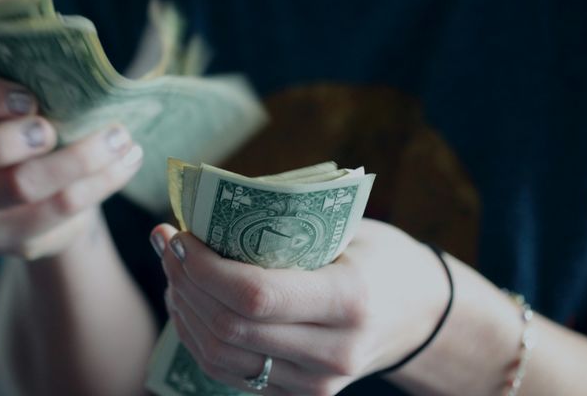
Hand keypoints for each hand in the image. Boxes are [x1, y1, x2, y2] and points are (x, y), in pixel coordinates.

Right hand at [0, 69, 143, 258]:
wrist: (35, 190)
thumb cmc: (26, 124)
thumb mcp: (20, 97)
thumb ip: (33, 80)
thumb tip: (86, 70)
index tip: (30, 97)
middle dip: (9, 141)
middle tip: (53, 130)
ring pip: (18, 188)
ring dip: (78, 160)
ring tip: (120, 139)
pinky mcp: (0, 239)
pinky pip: (54, 214)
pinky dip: (98, 185)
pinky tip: (124, 163)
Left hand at [152, 219, 449, 395]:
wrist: (420, 315)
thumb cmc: (379, 257)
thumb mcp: (347, 229)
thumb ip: (285, 225)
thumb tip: (205, 208)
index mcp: (349, 301)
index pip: (255, 295)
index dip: (203, 267)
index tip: (178, 234)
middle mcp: (333, 351)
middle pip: (229, 328)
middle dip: (184, 282)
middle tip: (166, 243)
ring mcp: (316, 383)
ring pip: (220, 356)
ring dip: (183, 310)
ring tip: (173, 270)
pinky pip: (229, 373)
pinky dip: (199, 336)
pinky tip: (188, 302)